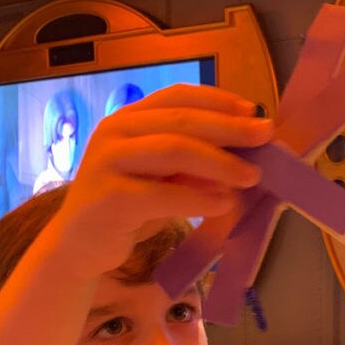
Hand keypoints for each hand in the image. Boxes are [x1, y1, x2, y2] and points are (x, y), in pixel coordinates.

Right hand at [55, 84, 273, 276]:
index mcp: (128, 119)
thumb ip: (193, 165)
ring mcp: (108, 161)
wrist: (79, 248)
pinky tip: (223, 204)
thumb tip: (245, 155)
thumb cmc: (126, 211)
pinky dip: (198, 197)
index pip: (177, 96)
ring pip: (174, 149)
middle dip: (229, 127)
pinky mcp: (109, 196)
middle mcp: (114, 131)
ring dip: (219, 161)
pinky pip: (162, 193)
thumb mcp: (163, 180)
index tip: (255, 111)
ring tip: (251, 175)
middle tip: (265, 136)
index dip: (218, 100)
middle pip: (181, 119)